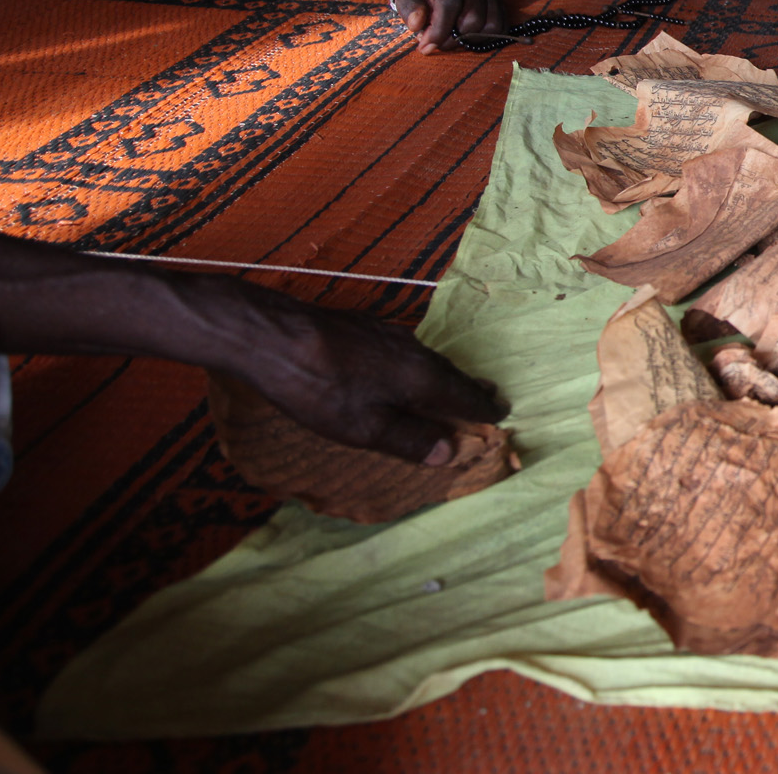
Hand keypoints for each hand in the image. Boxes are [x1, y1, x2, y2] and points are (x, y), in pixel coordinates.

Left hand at [213, 280, 507, 464]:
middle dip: (470, 388)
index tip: (502, 414)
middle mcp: (414, 351)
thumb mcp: (365, 429)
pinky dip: (416, 364)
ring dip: (443, 375)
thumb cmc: (320, 389)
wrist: (275, 336)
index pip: (465, 396)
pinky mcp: (365, 326)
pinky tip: (401, 368)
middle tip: (488, 396)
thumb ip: (409, 439)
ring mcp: (389, 334)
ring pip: (427, 358)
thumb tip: (450, 452)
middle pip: (451, 373)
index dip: (484, 409)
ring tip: (449, 385)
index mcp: (422, 377)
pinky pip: (405, 349)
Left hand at [392, 0, 506, 54]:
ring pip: (489, 24)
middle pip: (472, 17)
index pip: (449, 4)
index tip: (427, 46)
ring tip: (453, 39)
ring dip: (470, 41)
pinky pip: (501, 27)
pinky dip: (486, 39)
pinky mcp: (498, 0)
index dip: (439, 30)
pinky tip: (469, 38)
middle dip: (454, 39)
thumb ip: (410, 10)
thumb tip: (417, 24)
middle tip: (439, 43)